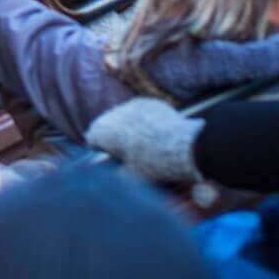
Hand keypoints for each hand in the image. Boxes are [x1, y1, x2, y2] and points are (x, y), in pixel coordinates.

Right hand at [85, 97, 202, 184]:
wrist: (186, 147)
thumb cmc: (153, 164)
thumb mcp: (128, 176)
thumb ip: (112, 171)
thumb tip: (108, 172)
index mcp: (103, 130)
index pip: (92, 138)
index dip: (100, 151)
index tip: (111, 161)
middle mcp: (114, 113)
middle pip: (107, 125)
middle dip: (114, 137)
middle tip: (128, 154)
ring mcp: (133, 105)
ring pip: (123, 117)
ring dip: (128, 128)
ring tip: (144, 144)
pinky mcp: (150, 102)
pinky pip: (140, 112)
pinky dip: (144, 121)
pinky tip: (156, 134)